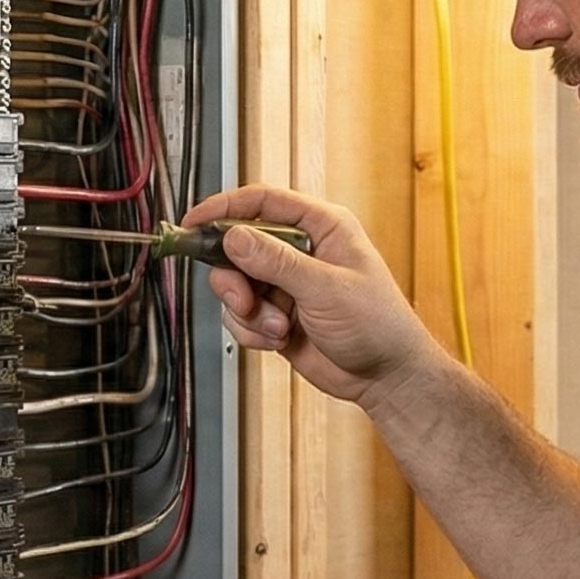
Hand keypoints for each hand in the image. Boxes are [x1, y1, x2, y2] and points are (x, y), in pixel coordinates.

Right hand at [183, 185, 446, 405]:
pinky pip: (241, 314)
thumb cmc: (376, 323)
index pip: (262, 202)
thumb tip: (233, 236)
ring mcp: (286, 282)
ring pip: (235, 283)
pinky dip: (252, 331)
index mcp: (320, 226)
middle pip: (238, 245)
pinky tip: (279, 340)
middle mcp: (300, 249)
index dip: (223, 208)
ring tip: (276, 329)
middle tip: (244, 299)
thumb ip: (276, 262)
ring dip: (248, 311)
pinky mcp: (275, 313)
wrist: (386, 376)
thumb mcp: (325, 288)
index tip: (193, 223)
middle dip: (234, 277)